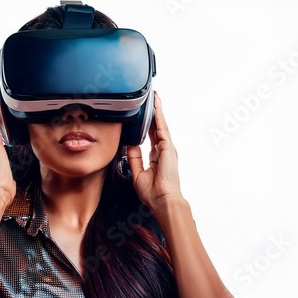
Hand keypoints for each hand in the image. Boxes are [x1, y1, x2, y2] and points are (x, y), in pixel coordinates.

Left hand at [126, 92, 182, 208]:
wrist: (162, 200)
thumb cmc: (153, 193)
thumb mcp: (137, 173)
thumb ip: (134, 158)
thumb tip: (129, 144)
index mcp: (156, 158)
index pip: (151, 138)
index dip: (148, 126)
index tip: (144, 117)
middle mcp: (163, 151)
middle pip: (157, 128)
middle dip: (153, 115)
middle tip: (150, 101)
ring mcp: (167, 148)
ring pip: (161, 125)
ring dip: (157, 111)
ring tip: (154, 98)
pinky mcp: (168, 147)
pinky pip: (162, 127)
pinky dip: (159, 115)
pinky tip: (156, 105)